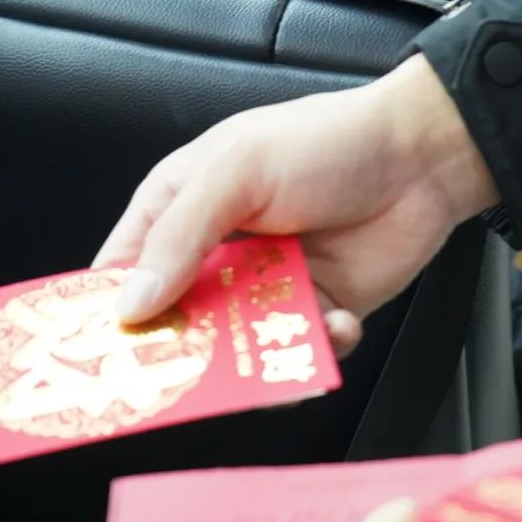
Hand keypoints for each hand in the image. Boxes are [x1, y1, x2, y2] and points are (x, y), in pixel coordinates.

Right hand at [94, 54, 497, 355]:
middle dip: (182, 352)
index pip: (123, 271)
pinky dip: (315, 349)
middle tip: (189, 379)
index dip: (109, 313)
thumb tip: (131, 302)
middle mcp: (219, 252)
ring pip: (238, 346)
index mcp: (182, 208)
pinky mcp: (316, 308)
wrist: (420, 158)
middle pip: (178, 320)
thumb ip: (181, 235)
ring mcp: (267, 284)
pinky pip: (299, 350)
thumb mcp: (237, 171)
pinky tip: (339, 322)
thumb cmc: (325, 142)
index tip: (101, 357)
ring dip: (253, 358)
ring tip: (275, 353)